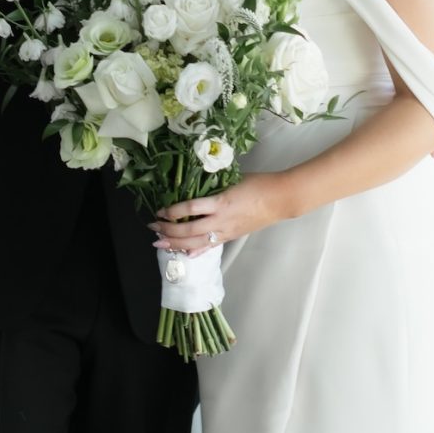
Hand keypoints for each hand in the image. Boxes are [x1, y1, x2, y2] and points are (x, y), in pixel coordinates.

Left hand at [155, 173, 285, 254]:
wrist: (280, 199)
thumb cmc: (258, 183)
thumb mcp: (232, 179)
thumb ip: (213, 186)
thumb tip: (194, 185)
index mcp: (220, 201)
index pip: (190, 209)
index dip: (172, 211)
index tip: (160, 209)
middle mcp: (220, 220)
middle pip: (188, 231)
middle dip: (167, 231)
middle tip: (153, 227)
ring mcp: (226, 231)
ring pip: (196, 243)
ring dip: (175, 244)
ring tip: (159, 243)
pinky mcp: (231, 236)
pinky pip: (209, 246)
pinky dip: (195, 251)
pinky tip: (184, 254)